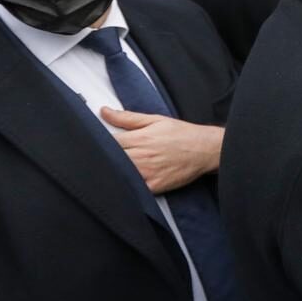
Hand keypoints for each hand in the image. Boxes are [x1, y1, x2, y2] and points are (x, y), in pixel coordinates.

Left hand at [100, 107, 222, 193]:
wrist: (206, 149)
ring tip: (112, 169)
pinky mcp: (154, 186)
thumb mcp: (156, 120)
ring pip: (119, 174)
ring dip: (114, 171)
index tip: (96, 144)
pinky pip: (134, 189)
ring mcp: (147, 173)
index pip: (108, 142)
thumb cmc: (182, 134)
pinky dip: (128, 186)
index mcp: (139, 138)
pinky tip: (126, 182)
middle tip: (101, 158)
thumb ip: (127, 118)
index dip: (99, 144)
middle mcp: (141, 156)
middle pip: (111, 159)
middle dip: (105, 158)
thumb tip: (104, 112)